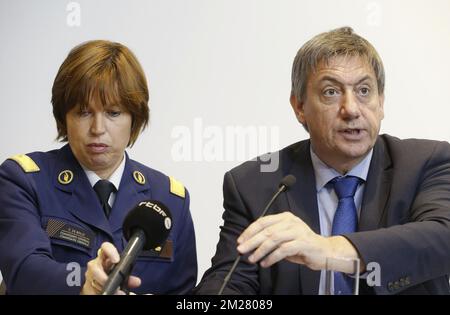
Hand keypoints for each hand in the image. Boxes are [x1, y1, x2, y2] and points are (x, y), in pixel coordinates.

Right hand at [80, 242, 141, 294]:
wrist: (100, 284)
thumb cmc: (111, 276)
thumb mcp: (121, 275)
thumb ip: (128, 278)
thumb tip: (136, 282)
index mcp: (105, 258)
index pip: (105, 248)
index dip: (110, 251)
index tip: (116, 260)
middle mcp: (96, 265)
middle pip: (94, 266)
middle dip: (103, 277)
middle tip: (115, 285)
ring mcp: (89, 276)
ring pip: (92, 280)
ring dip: (103, 287)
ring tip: (114, 292)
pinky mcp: (86, 286)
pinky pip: (89, 289)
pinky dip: (98, 293)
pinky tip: (107, 294)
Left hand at [236, 212, 361, 272]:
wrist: (325, 251)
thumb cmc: (302, 245)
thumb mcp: (285, 238)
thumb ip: (271, 237)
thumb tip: (250, 243)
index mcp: (285, 217)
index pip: (263, 221)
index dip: (250, 231)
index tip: (241, 240)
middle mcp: (291, 221)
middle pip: (267, 230)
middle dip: (252, 241)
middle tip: (242, 250)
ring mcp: (298, 231)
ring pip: (273, 239)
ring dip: (260, 250)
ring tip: (252, 258)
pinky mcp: (303, 243)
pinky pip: (283, 250)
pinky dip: (272, 257)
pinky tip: (265, 262)